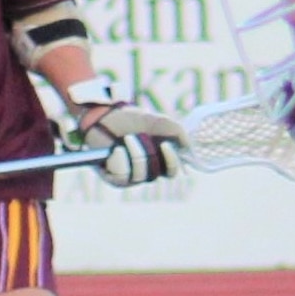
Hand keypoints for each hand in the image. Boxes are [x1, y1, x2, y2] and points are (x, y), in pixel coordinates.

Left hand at [63, 82, 185, 186]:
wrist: (105, 116)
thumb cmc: (132, 119)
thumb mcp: (160, 122)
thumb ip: (178, 133)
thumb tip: (188, 149)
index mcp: (159, 160)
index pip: (172, 171)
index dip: (171, 162)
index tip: (165, 144)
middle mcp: (147, 171)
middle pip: (155, 173)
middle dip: (148, 152)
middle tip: (139, 135)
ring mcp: (130, 177)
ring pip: (140, 174)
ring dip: (134, 152)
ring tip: (126, 138)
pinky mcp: (114, 179)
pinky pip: (123, 176)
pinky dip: (120, 158)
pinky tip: (115, 149)